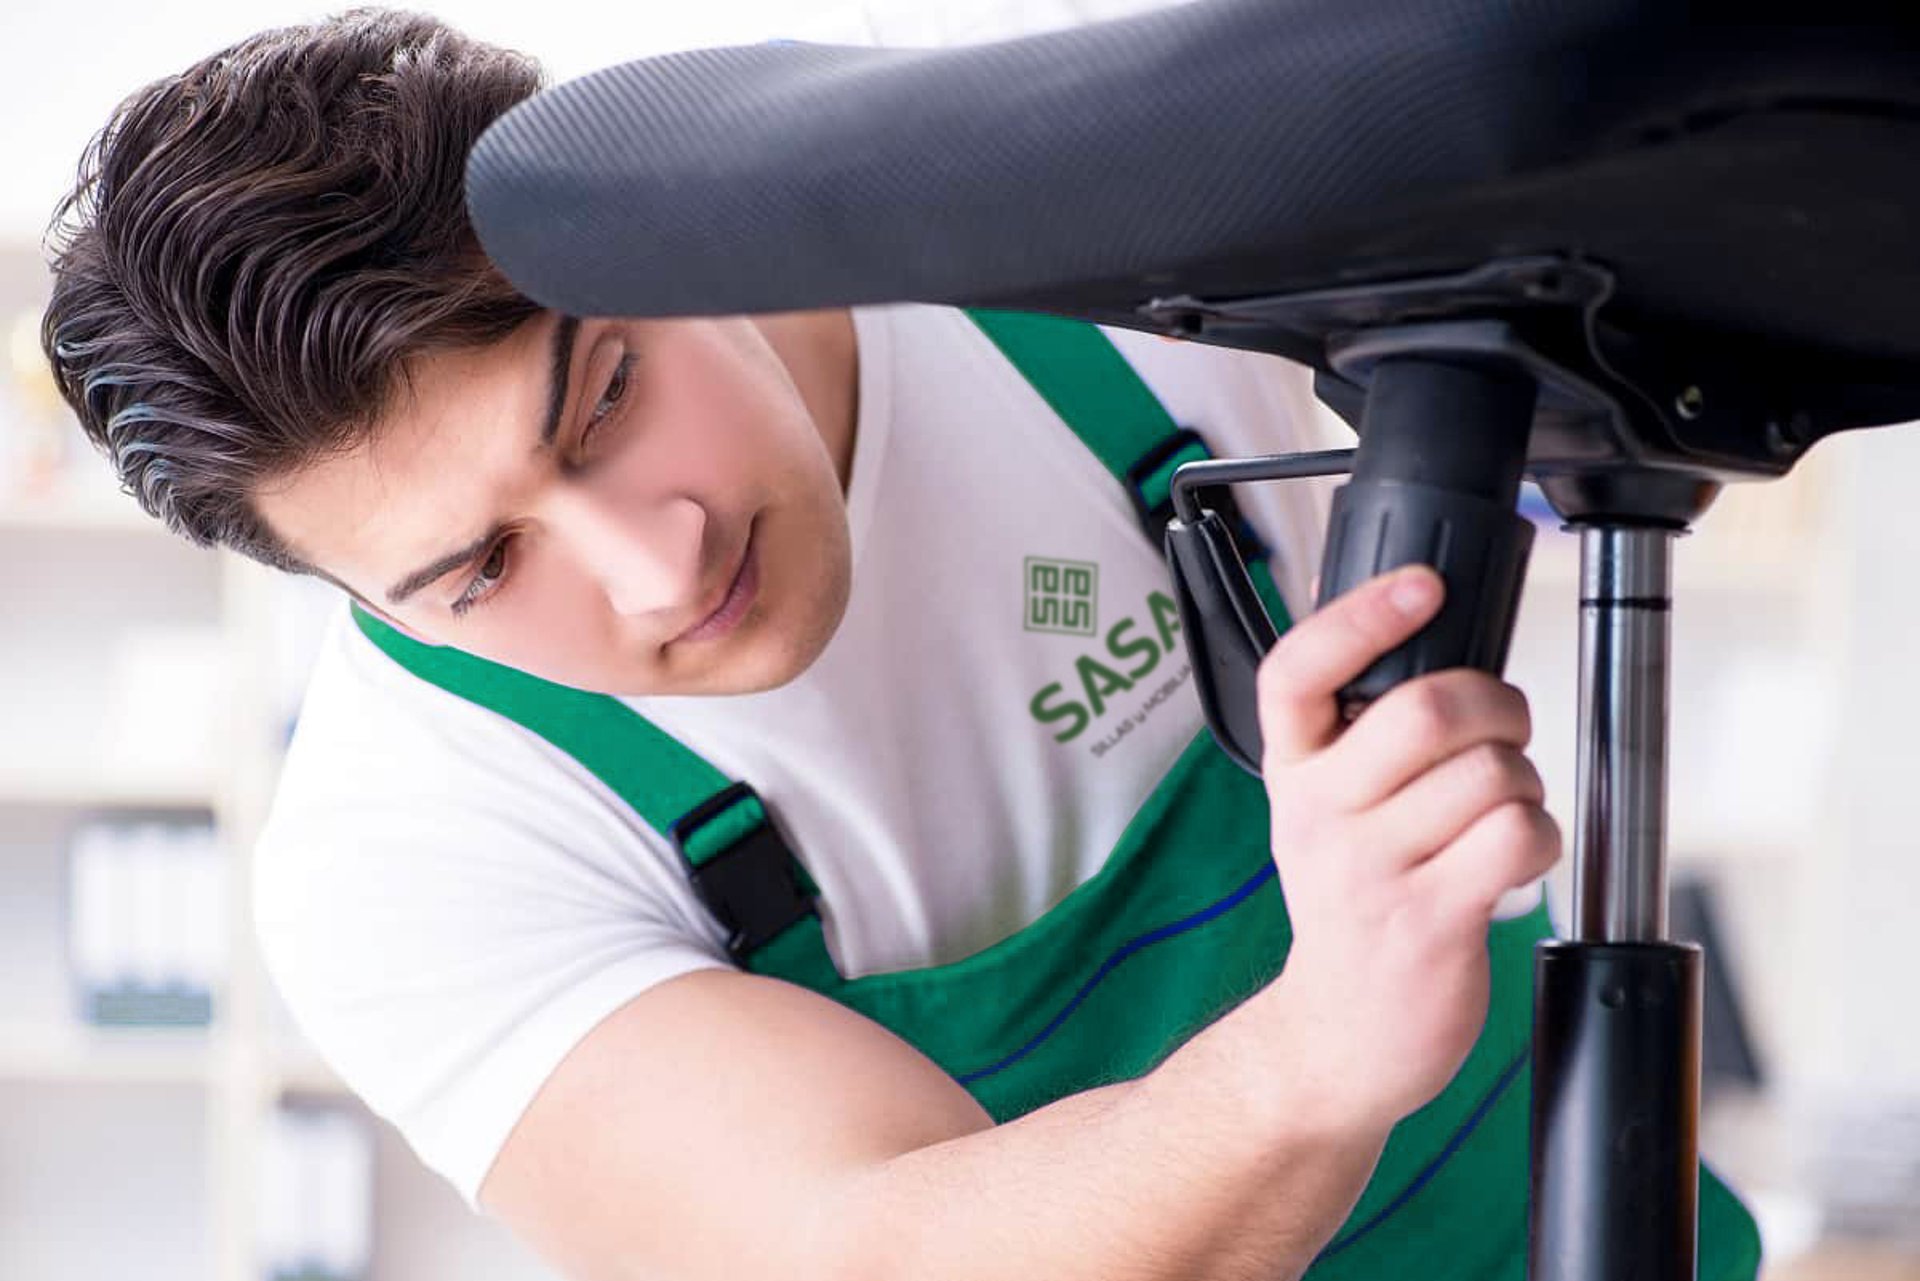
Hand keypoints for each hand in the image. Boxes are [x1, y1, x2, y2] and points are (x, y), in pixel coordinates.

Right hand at [1256, 565, 1559, 1126]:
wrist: (1340, 1034)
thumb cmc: (1353, 901)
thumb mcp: (1322, 807)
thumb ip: (1350, 728)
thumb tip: (1400, 618)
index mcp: (1291, 771)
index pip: (1296, 671)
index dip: (1360, 615)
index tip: (1421, 584)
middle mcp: (1319, 814)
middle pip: (1425, 709)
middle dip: (1497, 704)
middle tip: (1500, 728)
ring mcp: (1371, 870)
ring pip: (1489, 772)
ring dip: (1523, 781)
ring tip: (1501, 809)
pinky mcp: (1431, 919)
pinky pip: (1517, 835)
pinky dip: (1540, 834)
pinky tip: (1513, 855)